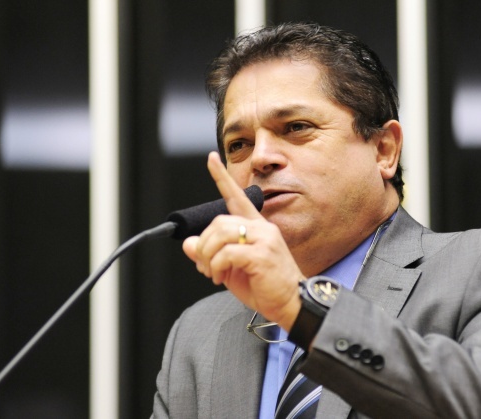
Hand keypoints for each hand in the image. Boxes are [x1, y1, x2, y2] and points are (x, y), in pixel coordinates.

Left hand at [182, 152, 302, 330]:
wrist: (291, 304)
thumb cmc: (265, 286)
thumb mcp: (231, 269)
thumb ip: (211, 254)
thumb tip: (189, 244)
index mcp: (257, 227)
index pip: (237, 197)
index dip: (222, 178)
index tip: (210, 159)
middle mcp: (262, 228)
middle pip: (219, 222)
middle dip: (204, 246)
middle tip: (205, 267)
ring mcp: (264, 240)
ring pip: (220, 235)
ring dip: (208, 257)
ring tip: (213, 273)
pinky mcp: (262, 254)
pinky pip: (227, 253)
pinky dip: (217, 266)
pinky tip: (222, 277)